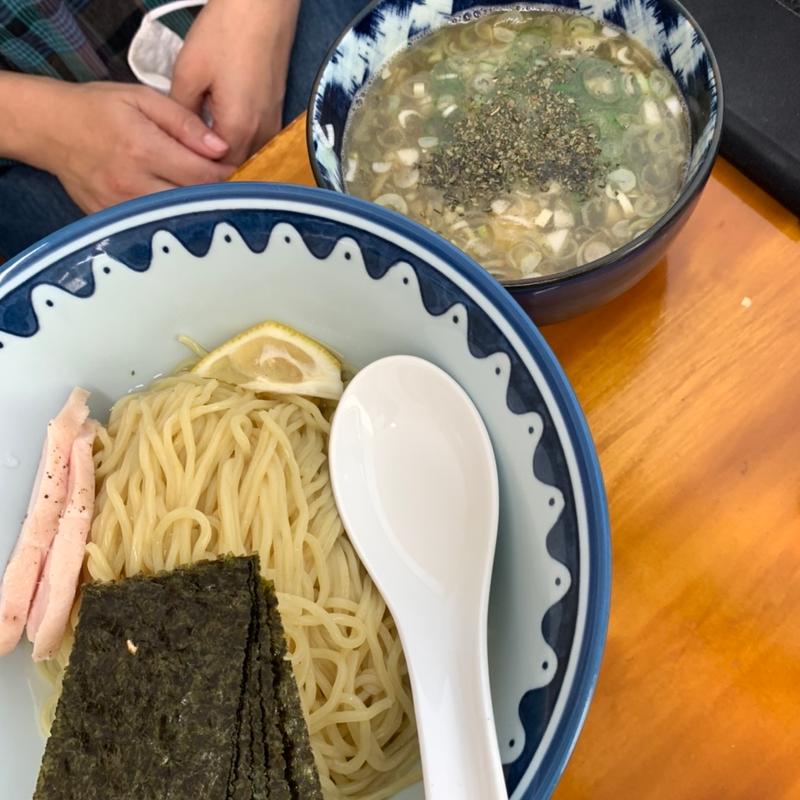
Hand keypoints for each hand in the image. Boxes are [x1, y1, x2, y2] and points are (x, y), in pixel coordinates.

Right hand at [42, 82, 234, 212]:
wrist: (49, 129)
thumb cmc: (98, 109)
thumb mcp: (142, 98)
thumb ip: (184, 122)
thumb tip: (220, 148)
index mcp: (143, 148)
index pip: (202, 174)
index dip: (226, 174)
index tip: (235, 169)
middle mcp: (132, 182)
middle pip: (192, 199)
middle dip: (215, 193)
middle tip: (226, 185)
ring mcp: (120, 205)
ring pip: (176, 217)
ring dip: (196, 208)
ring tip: (205, 196)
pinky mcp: (111, 219)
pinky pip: (153, 224)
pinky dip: (171, 217)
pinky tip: (179, 207)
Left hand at [171, 0, 299, 165]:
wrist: (262, 8)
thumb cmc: (225, 33)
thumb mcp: (188, 72)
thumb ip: (180, 115)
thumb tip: (174, 141)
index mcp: (238, 129)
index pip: (216, 176)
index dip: (195, 180)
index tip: (173, 179)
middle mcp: (261, 136)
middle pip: (234, 173)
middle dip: (210, 177)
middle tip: (181, 174)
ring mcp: (272, 128)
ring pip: (247, 162)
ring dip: (225, 165)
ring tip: (197, 163)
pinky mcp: (275, 118)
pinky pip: (256, 148)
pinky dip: (238, 151)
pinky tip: (218, 145)